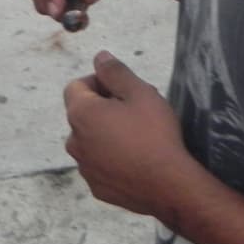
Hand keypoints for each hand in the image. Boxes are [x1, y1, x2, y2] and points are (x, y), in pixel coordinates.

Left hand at [64, 52, 199, 215]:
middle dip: (103, 107)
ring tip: (137, 136)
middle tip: (135, 111)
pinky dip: (111, 158)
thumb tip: (99, 56)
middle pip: (83, 114)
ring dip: (106, 133)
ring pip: (90, 140)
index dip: (98, 81)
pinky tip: (135, 159)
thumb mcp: (140, 92)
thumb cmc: (154, 133)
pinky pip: (99, 164)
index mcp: (81, 114)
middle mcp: (74, 141)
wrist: (169, 185)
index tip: (122, 89)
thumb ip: (115, 72)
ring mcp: (84, 167)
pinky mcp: (97, 187)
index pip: (76, 86)